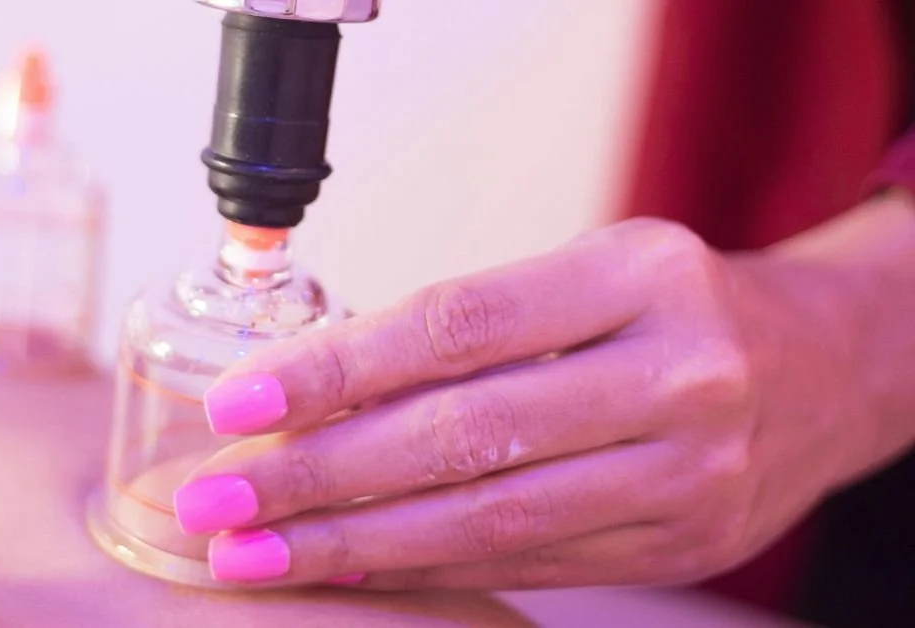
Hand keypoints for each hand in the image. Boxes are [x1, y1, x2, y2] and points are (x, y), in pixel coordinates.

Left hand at [173, 217, 875, 589]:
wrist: (821, 368)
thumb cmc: (673, 307)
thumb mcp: (588, 275)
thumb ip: (472, 329)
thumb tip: (317, 387)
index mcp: (641, 276)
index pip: (458, 324)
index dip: (338, 368)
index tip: (240, 400)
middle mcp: (678, 374)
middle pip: (464, 435)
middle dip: (320, 475)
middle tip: (217, 498)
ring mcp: (691, 472)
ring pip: (490, 519)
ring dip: (354, 543)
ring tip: (256, 552)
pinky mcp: (685, 544)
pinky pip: (529, 562)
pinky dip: (427, 567)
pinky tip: (349, 565)